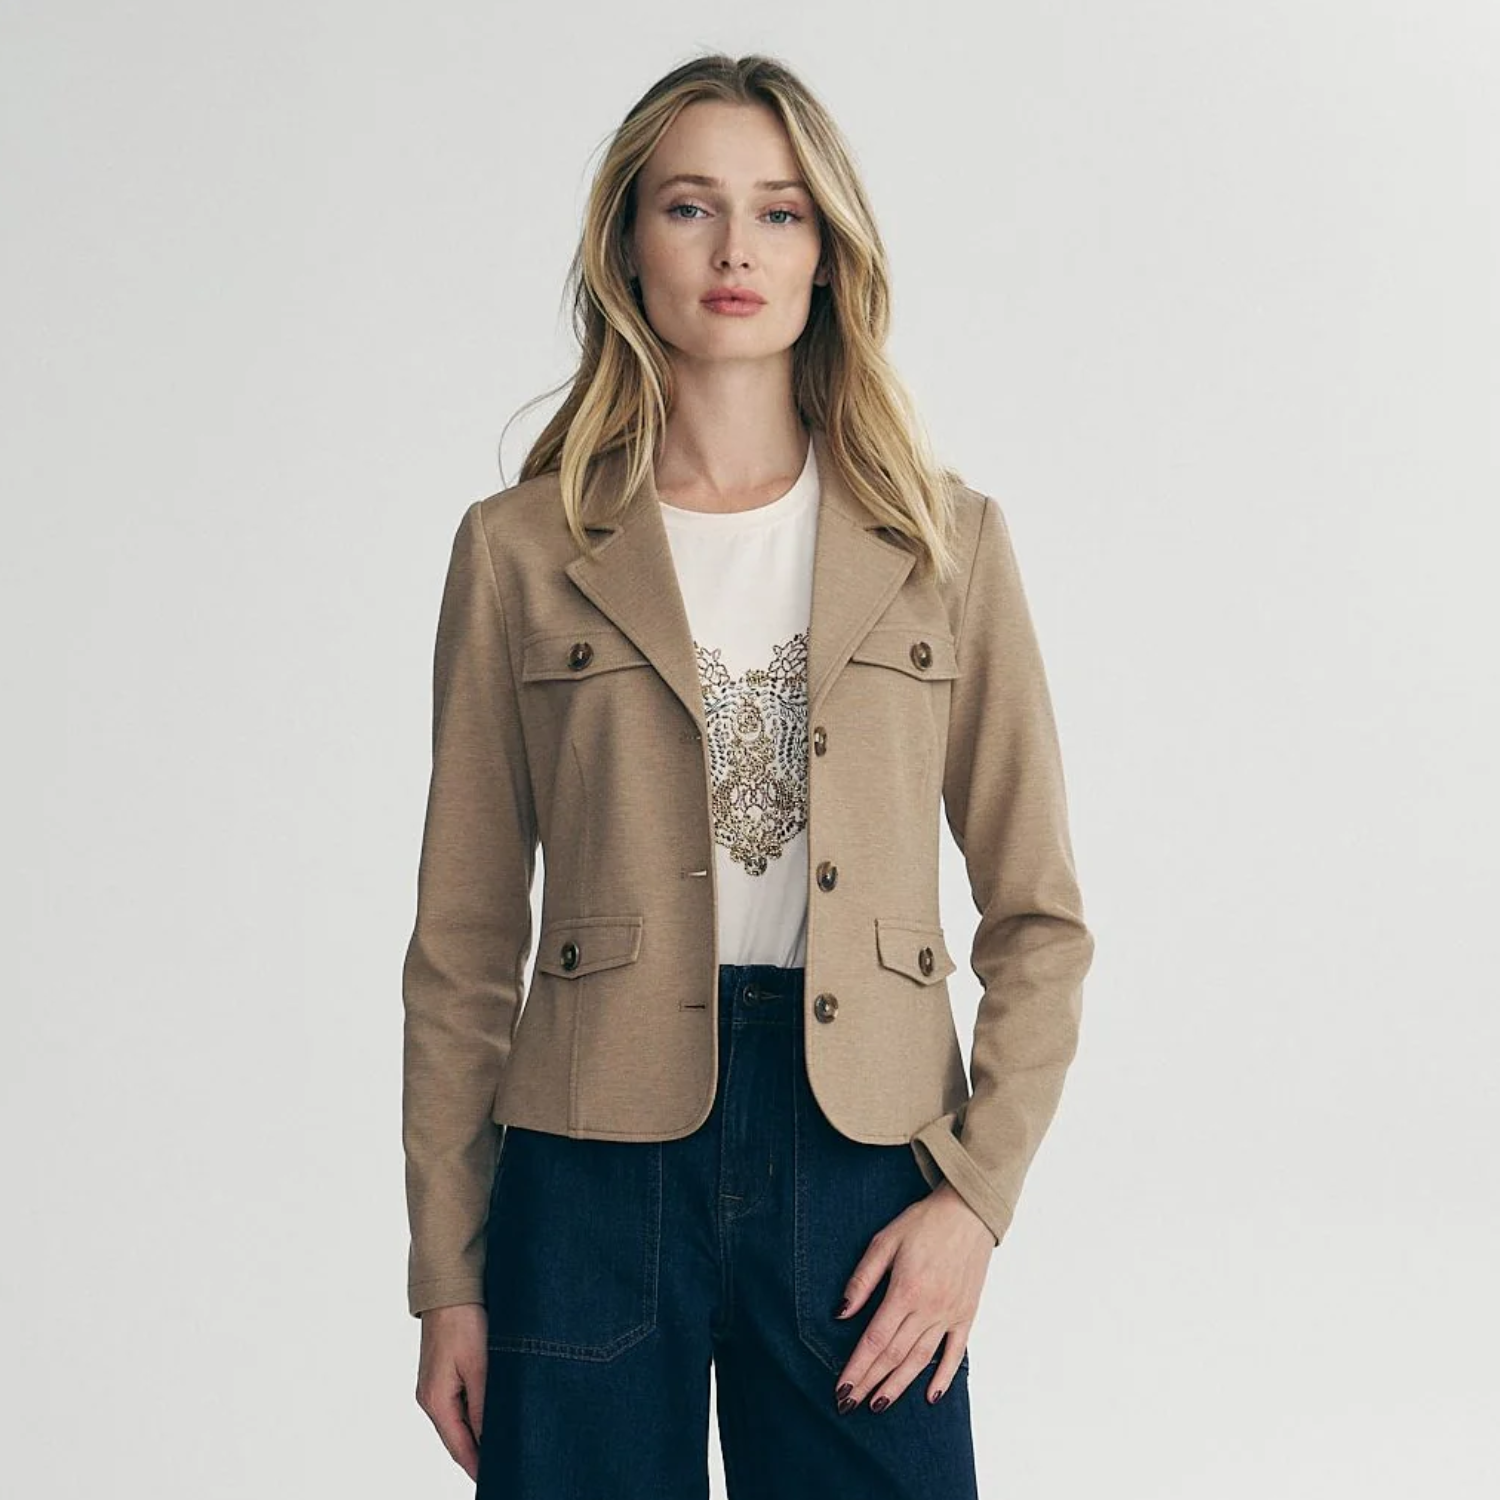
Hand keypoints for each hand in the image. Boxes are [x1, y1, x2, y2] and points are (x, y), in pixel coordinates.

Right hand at [414, 1302, 487, 1480]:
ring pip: (459, 1423)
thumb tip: (490, 1440)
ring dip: (477, 1436)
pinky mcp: (442, 1375)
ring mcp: (434, 1387)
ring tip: (503, 1449)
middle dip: (478, 1456)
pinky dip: (474, 1417)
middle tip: (505, 1468)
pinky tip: (491, 1419)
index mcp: (436, 1401)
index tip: (497, 1480)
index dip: (478, 1467)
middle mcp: (430, 1398)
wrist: (450, 1289)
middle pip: (457, 1439)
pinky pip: (459, 1406)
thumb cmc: (464, 1322)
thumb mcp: (479, 1366)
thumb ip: (483, 1406)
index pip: (459, 1447)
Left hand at [832, 1181, 994, 1412]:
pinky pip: (955, 1352)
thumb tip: (841, 1313)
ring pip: (920, 1359)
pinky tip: (929, 1395)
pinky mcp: (967, 1314)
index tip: (841, 1388)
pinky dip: (943, 1376)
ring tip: (879, 1405)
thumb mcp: (884, 1241)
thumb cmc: (922, 1223)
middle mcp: (929, 1309)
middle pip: (894, 1355)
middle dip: (870, 1382)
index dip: (857, 1367)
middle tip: (850, 1405)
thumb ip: (862, 1279)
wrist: (968, 1213)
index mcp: (905, 1291)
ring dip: (898, 1385)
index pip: (875, 1340)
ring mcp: (950, 1314)